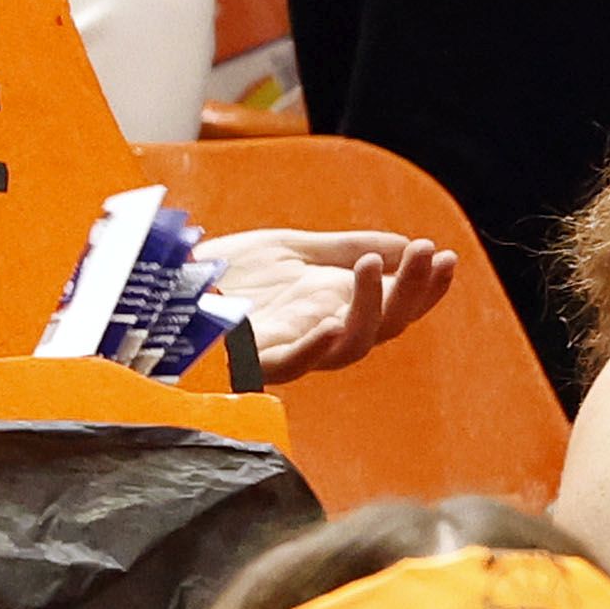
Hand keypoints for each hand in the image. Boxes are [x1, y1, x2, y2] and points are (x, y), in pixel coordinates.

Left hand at [193, 224, 453, 379]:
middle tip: (426, 254)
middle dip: (411, 291)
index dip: (424, 287)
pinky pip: (292, 363)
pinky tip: (332, 323)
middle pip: (383, 327)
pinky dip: (315, 347)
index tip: (444, 256)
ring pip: (348, 347)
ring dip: (370, 307)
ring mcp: (289, 350)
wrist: (165, 288)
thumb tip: (405, 245)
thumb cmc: (227, 275)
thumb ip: (346, 249)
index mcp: (334, 310)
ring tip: (373, 266)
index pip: (396, 307)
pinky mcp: (252, 359)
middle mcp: (320, 335)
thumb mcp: (293, 250)